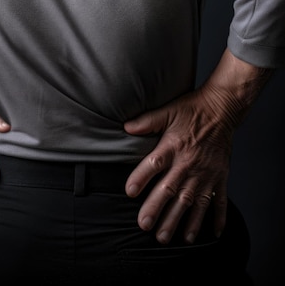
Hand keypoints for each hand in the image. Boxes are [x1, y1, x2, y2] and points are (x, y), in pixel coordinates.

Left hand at [124, 86, 231, 244]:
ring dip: (182, 222)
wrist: (222, 108)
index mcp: (173, 146)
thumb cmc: (191, 109)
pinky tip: (212, 235)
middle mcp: (188, 163)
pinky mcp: (220, 177)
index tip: (129, 193)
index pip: (154, 165)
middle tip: (145, 227)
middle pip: (171, 190)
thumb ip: (147, 121)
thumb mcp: (167, 111)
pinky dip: (217, 218)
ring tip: (170, 238)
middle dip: (158, 210)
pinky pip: (220, 201)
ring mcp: (206, 173)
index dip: (141, 178)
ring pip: (193, 202)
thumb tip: (125, 127)